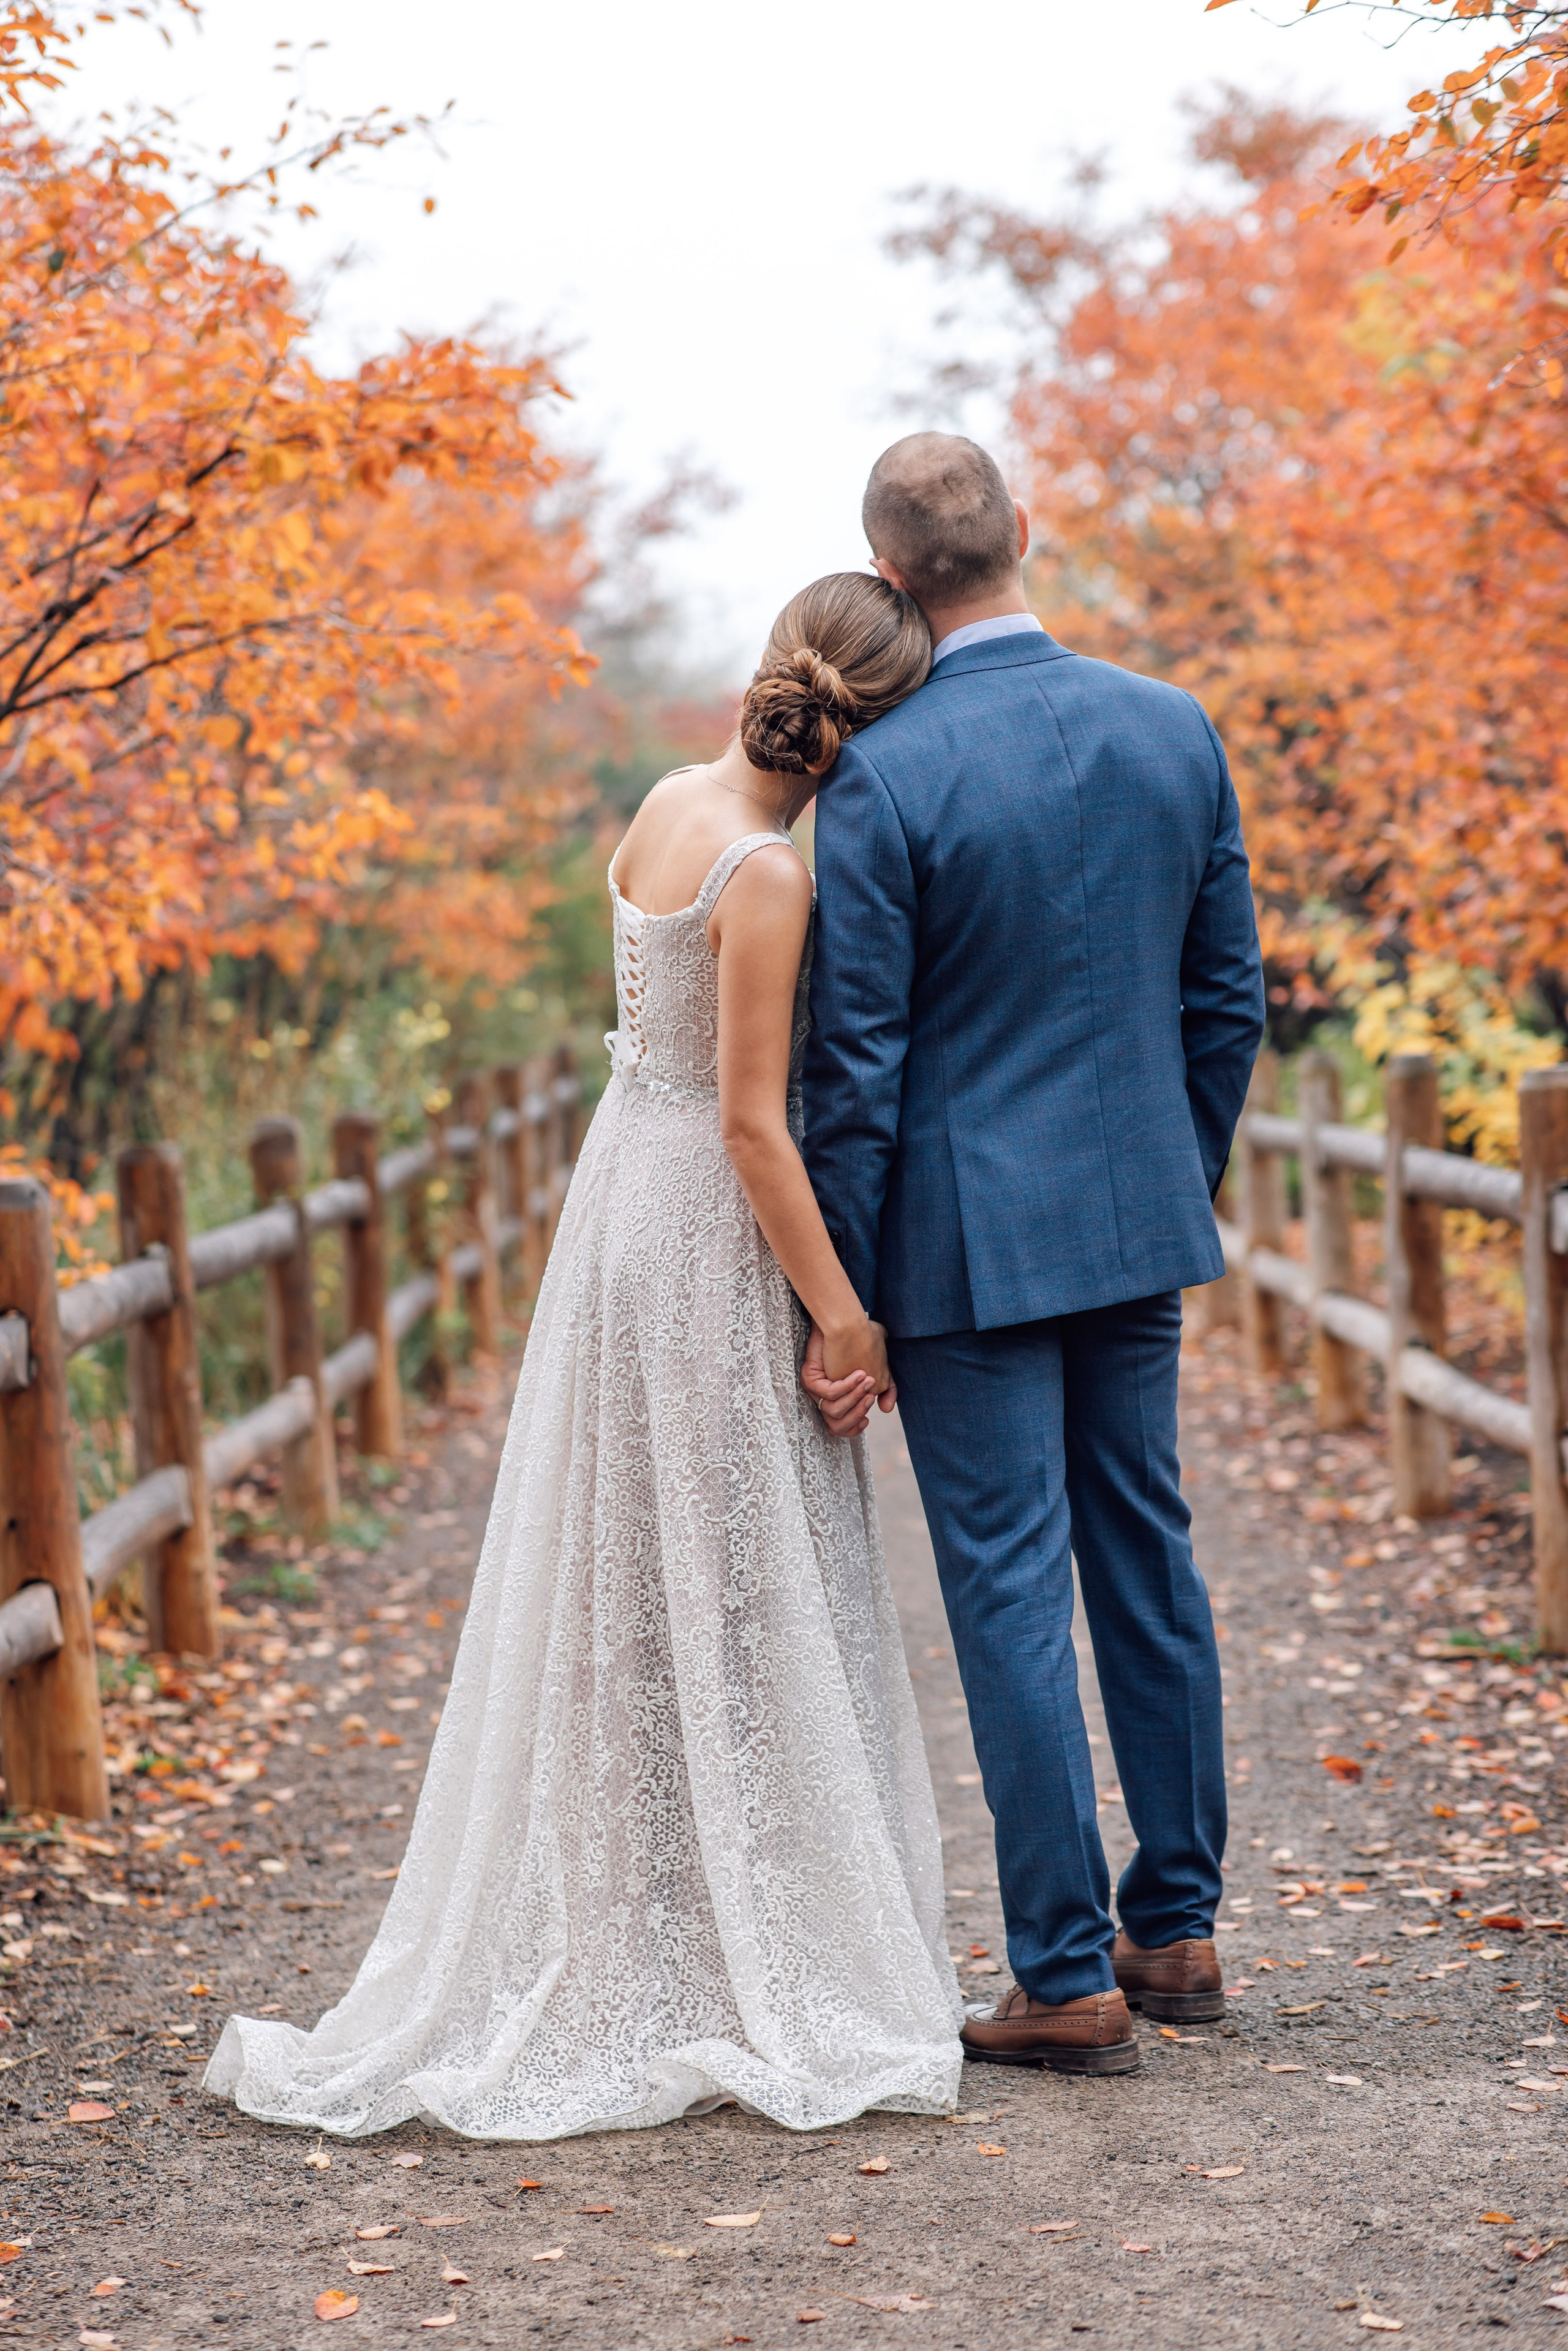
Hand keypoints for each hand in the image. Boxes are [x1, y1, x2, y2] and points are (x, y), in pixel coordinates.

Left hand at [801, 1320, 896, 1439]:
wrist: (845, 1319)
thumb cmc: (862, 1338)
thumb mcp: (879, 1366)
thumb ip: (886, 1388)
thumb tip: (886, 1409)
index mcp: (836, 1396)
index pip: (841, 1427)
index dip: (855, 1427)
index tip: (868, 1419)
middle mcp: (822, 1396)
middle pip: (836, 1425)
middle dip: (857, 1413)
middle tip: (869, 1397)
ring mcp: (815, 1388)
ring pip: (833, 1411)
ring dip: (854, 1399)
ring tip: (866, 1381)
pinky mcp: (811, 1378)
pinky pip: (830, 1393)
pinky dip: (847, 1386)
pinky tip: (859, 1373)